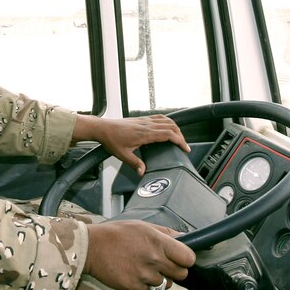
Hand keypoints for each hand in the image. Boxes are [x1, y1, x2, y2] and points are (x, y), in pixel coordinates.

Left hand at [72, 114, 189, 175]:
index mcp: (144, 134)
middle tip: (184, 146)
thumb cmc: (111, 140)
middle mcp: (147, 125)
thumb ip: (135, 164)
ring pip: (166, 120)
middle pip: (171, 126)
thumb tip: (142, 172)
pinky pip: (159, 117)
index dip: (180, 141)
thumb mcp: (123, 155)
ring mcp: (145, 120)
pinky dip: (167, 121)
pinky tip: (168, 126)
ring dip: (175, 128)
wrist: (103, 128)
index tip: (185, 148)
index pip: (168, 134)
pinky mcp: (142, 118)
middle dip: (181, 136)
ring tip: (179, 137)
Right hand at [83, 220, 194, 289]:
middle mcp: (154, 260)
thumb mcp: (143, 226)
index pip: (188, 258)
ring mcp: (144, 276)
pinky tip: (135, 274)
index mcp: (158, 242)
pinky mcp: (134, 288)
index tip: (180, 258)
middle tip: (162, 264)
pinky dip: (145, 285)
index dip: (186, 259)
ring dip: (158, 278)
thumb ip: (166, 233)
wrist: (92, 247)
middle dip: (174, 270)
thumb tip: (186, 238)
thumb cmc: (118, 233)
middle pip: (181, 274)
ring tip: (144, 268)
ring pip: (165, 284)